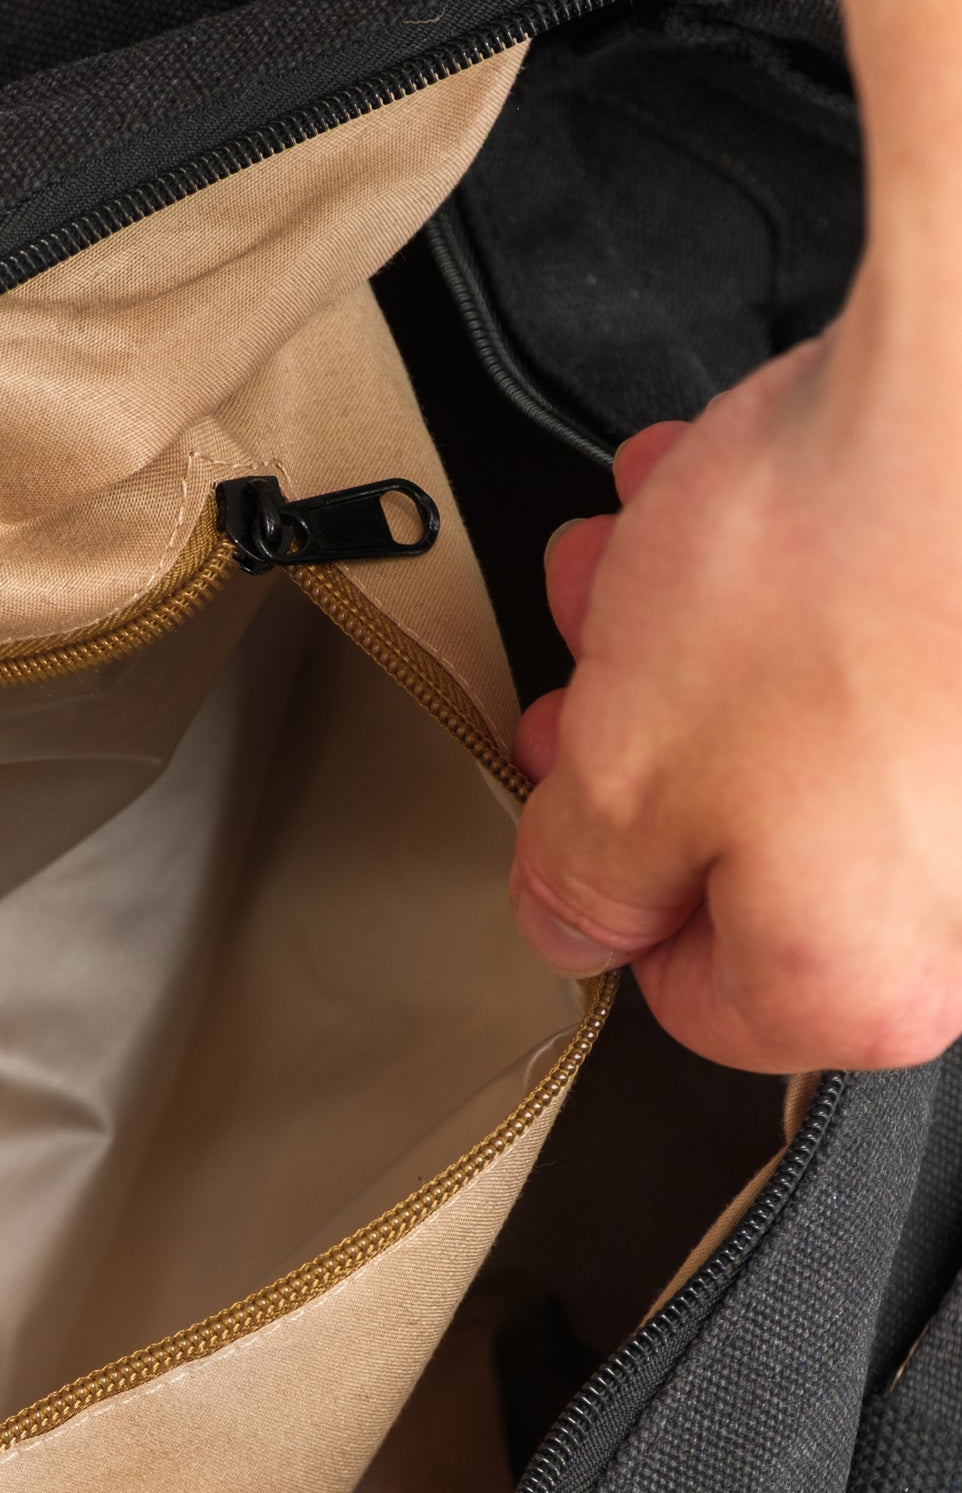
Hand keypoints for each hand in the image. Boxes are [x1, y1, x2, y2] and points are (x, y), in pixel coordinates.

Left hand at [509, 292, 961, 1073]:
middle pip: (739, 849)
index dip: (602, 887)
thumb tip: (575, 925)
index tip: (570, 799)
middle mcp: (958, 902)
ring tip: (644, 548)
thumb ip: (579, 884)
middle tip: (591, 663)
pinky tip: (731, 497)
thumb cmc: (828, 580)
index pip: (688, 995)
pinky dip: (792, 583)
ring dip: (692, 638)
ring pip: (793, 730)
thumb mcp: (623, 776)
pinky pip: (869, 647)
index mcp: (862, 977)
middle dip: (642, 734)